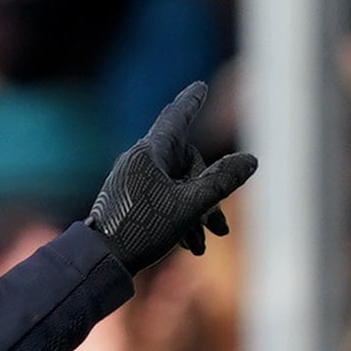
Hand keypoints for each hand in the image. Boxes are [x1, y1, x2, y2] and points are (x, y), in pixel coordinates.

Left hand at [89, 81, 253, 281]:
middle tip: (219, 226)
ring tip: (204, 242)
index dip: (191, 102)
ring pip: (177, 186)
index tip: (200, 87)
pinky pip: (162, 200)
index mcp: (149, 153)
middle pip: (186, 163)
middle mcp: (139, 162)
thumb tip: (251, 160)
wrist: (99, 263)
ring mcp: (132, 182)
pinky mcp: (128, 203)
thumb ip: (221, 182)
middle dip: (208, 193)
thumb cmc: (140, 231)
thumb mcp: (188, 206)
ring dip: (197, 212)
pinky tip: (190, 246)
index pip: (176, 117)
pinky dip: (179, 217)